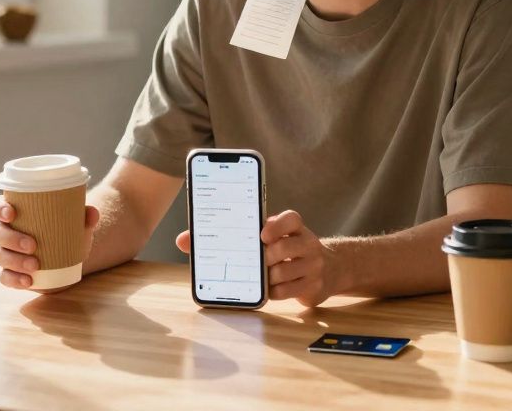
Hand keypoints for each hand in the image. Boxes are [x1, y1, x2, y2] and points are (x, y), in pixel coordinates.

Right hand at [0, 195, 98, 292]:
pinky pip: (4, 277)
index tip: (11, 213)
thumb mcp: (76, 224)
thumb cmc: (65, 233)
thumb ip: (85, 216)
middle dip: (11, 238)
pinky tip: (28, 281)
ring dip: (14, 261)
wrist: (68, 260)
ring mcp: (6, 253)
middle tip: (33, 245)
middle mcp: (6, 232)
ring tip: (35, 265)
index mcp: (15, 213)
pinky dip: (15, 279)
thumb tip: (92, 213)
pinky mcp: (11, 273)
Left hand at [176, 209, 337, 306]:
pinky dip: (274, 293)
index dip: (276, 225)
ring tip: (260, 276)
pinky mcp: (315, 286)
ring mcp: (314, 265)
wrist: (328, 268)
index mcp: (294, 226)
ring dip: (267, 278)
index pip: (291, 218)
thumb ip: (229, 236)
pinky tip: (269, 290)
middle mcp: (308, 242)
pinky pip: (288, 292)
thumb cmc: (284, 249)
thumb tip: (183, 240)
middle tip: (255, 262)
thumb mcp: (265, 237)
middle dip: (264, 258)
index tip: (262, 234)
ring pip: (284, 273)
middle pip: (284, 249)